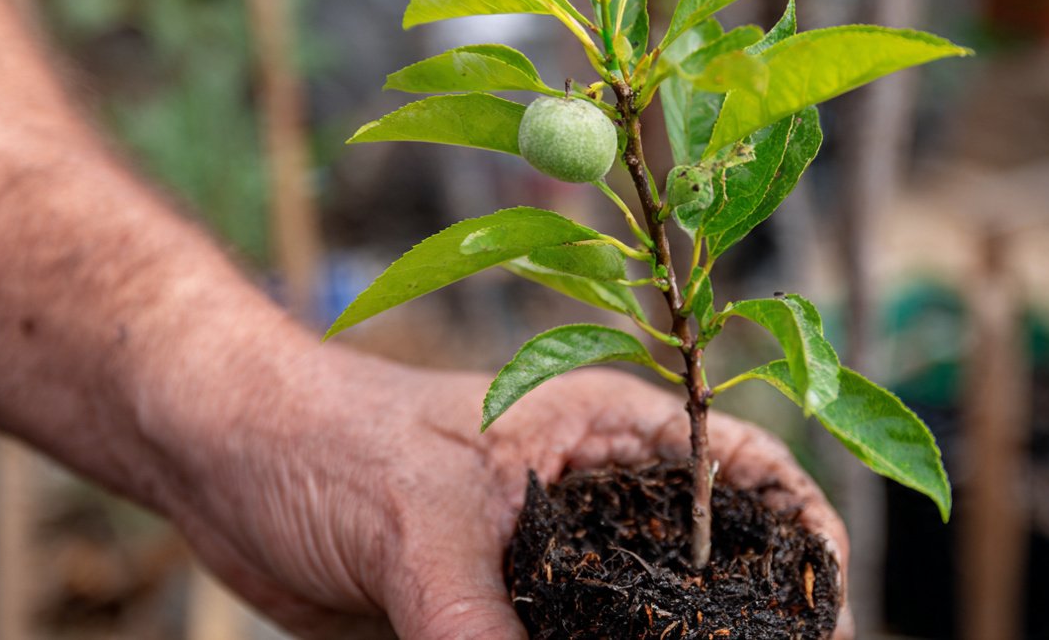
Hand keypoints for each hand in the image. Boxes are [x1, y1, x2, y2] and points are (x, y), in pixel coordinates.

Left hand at [152, 342, 853, 638]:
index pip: (745, 469)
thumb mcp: (416, 529)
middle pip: (704, 563)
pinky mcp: (498, 613)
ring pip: (642, 622)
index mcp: (604, 428)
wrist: (221, 461)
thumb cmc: (321, 442)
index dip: (806, 531)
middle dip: (746, 616)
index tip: (827, 607)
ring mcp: (551, 557)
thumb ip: (485, 631)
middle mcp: (594, 494)